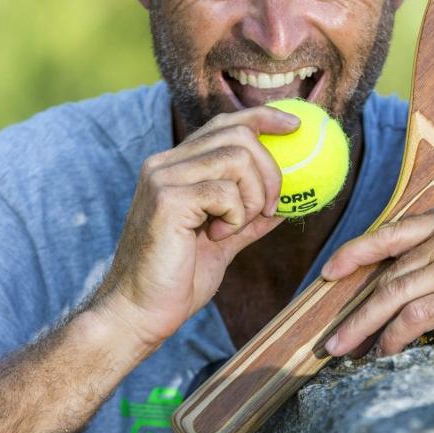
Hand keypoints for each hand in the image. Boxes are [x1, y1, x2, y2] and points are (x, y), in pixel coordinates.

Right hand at [91, 106, 299, 348]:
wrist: (138, 314)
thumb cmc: (177, 280)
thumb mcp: (224, 242)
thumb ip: (249, 218)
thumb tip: (285, 204)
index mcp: (176, 166)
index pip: (225, 123)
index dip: (263, 118)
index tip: (295, 126)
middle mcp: (165, 163)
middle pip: (239, 134)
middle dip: (270, 171)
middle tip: (270, 208)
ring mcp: (163, 178)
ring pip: (238, 158)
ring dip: (254, 197)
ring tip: (235, 227)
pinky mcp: (168, 200)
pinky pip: (226, 192)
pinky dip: (236, 217)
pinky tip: (216, 237)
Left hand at [321, 206, 433, 356]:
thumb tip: (413, 278)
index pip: (395, 232)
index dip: (357, 251)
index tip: (330, 270)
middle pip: (389, 268)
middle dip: (353, 302)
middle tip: (330, 332)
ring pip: (395, 291)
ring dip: (363, 325)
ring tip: (343, 348)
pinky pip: (418, 314)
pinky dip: (395, 336)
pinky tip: (385, 352)